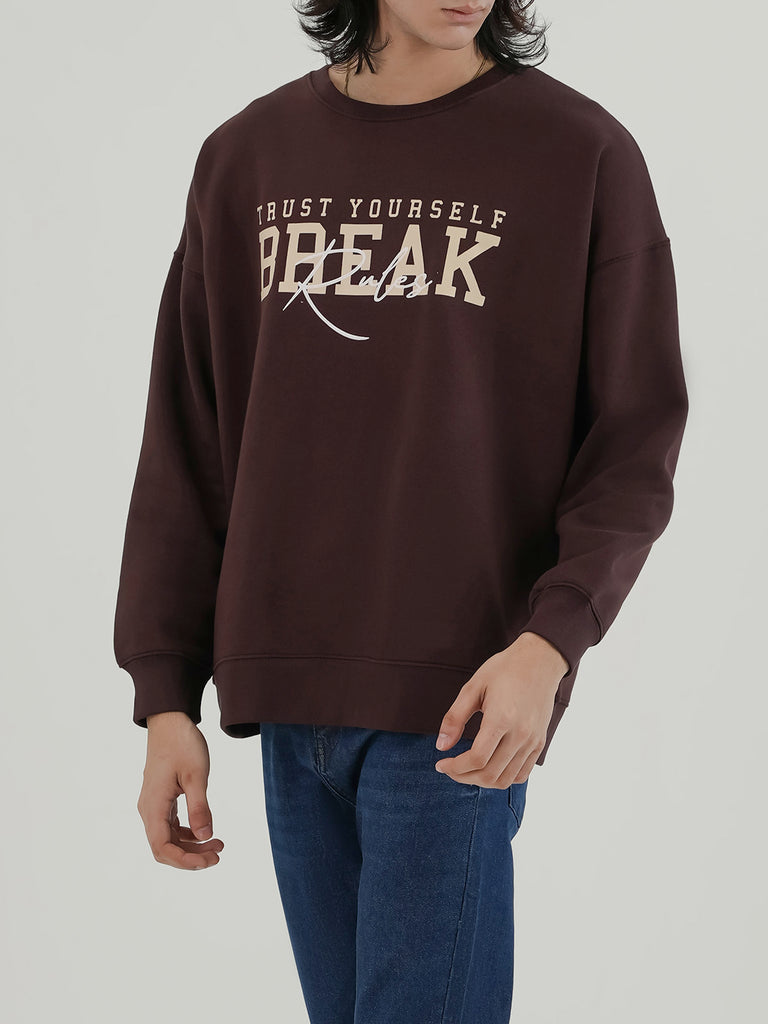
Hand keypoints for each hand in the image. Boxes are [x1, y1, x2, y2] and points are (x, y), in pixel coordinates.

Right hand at [137, 711, 224, 869]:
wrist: (170, 721)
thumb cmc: (182, 743)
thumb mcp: (196, 775)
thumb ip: (200, 807)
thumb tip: (205, 836)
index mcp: (153, 806)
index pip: (162, 847)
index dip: (185, 861)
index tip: (210, 860)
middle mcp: (148, 809)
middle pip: (164, 848)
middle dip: (190, 857)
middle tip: (218, 855)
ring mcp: (153, 805)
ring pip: (167, 839)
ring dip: (191, 846)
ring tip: (218, 844)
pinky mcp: (160, 800)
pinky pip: (170, 826)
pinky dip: (187, 834)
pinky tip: (204, 831)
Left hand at [434, 632, 568, 785]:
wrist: (539, 660)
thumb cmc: (504, 670)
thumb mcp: (473, 687)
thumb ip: (455, 718)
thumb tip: (441, 746)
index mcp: (501, 719)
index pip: (477, 759)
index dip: (455, 767)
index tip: (441, 764)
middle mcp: (520, 734)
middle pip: (490, 774)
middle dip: (464, 777)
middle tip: (449, 769)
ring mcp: (532, 741)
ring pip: (505, 780)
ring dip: (482, 781)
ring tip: (466, 770)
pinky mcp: (540, 743)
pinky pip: (522, 774)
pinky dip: (503, 779)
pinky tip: (489, 768)